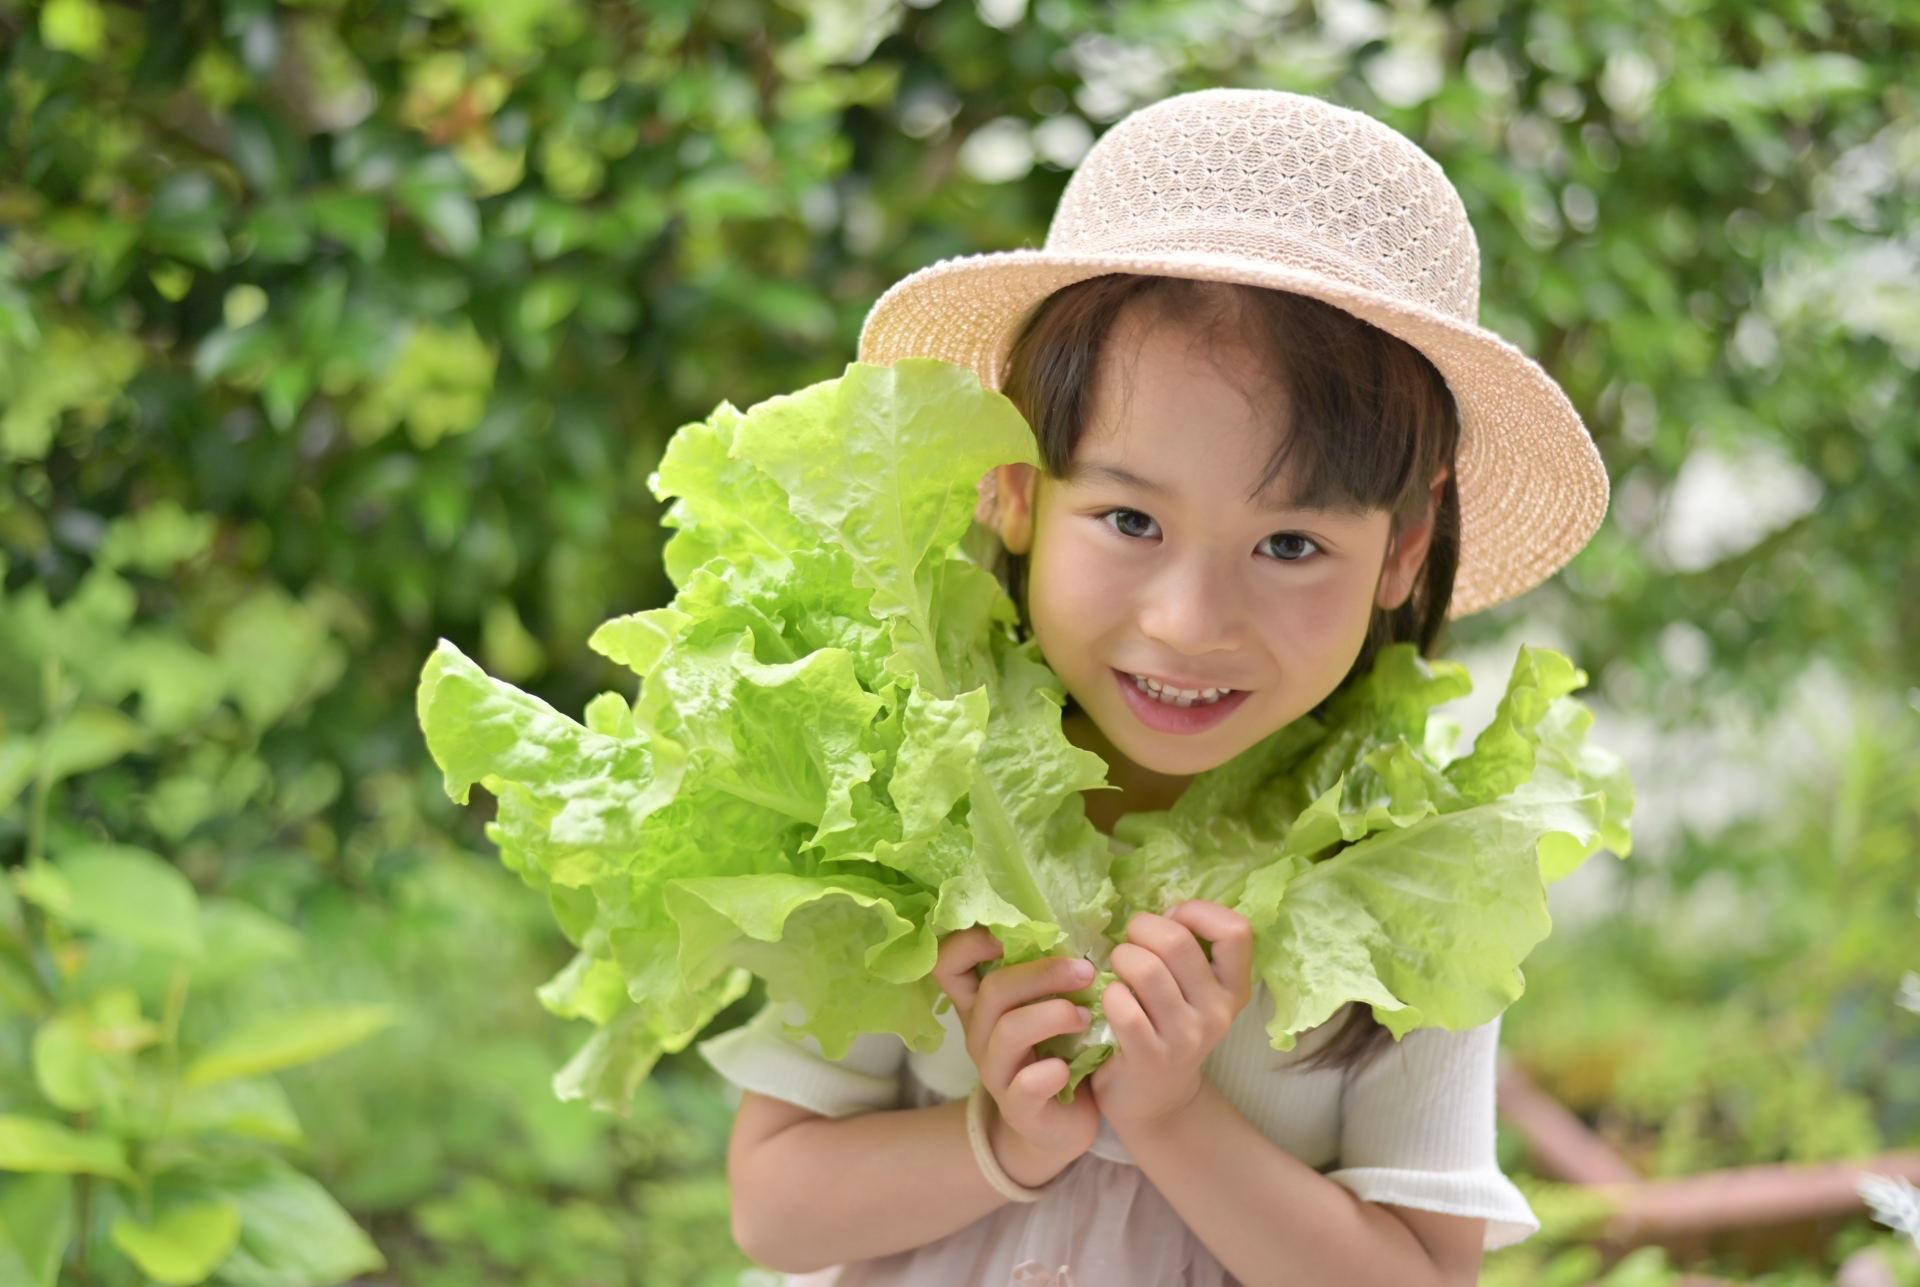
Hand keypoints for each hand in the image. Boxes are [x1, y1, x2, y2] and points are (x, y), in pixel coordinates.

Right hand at [932, 929, 1100, 1186]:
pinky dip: (1048, 1073)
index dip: (970, 941)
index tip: (1013, 934)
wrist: (1061, 1125)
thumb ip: (1049, 971)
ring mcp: (996, 1073)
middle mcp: (980, 1034)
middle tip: (1086, 970)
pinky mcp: (1019, 1108)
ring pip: (1009, 1032)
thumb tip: (1081, 920)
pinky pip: (1025, 1086)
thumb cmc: (1057, 1050)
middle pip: (993, 990)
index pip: (948, 963)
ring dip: (1053, 1015)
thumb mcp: (1046, 1006)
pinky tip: (1068, 1069)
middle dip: (1042, 973)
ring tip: (1086, 1015)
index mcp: (982, 1003)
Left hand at [1091, 901, 1252, 1128]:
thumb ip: (1191, 950)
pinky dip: (1108, 995)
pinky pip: (1122, 1007)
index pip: (1236, 930)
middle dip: (1142, 928)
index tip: (1173, 920)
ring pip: (1146, 969)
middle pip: (1177, 942)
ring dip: (1121, 957)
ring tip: (1118, 968)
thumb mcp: (1195, 991)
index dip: (1197, 911)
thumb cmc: (1169, 1027)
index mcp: (1233, 987)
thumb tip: (1162, 908)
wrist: (1157, 1099)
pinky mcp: (1150, 1057)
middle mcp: (1217, 1012)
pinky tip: (1109, 1001)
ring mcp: (1186, 1037)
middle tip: (1131, 942)